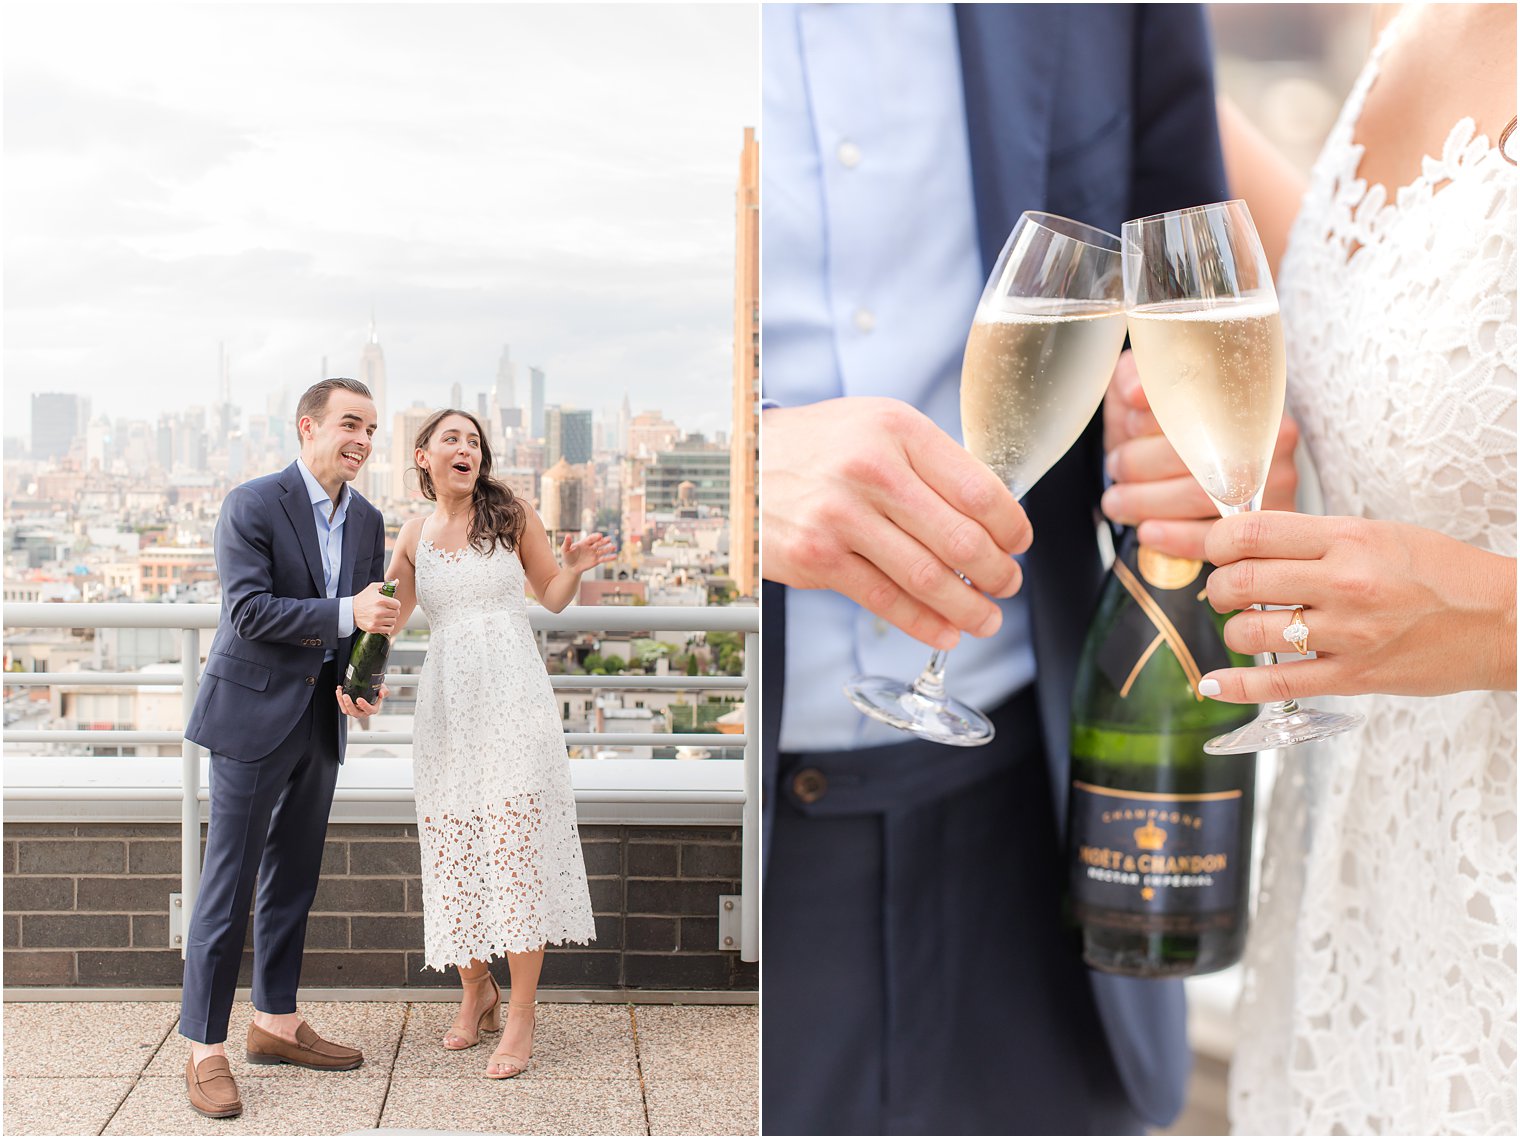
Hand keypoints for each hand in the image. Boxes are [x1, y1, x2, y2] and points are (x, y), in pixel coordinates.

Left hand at [336, 683, 388, 717]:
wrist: (372, 691)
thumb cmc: (378, 691)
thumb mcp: (383, 690)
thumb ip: (384, 691)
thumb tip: (381, 693)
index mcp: (373, 709)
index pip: (369, 710)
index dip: (364, 705)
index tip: (359, 699)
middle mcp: (363, 713)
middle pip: (355, 712)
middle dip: (349, 704)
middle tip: (346, 695)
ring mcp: (355, 711)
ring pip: (346, 711)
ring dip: (341, 701)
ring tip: (340, 691)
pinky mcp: (349, 709)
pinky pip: (342, 706)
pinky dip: (339, 699)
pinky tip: (339, 691)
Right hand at [353, 581, 400, 634]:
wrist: (350, 610)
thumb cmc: (363, 598)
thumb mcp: (373, 588)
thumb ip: (386, 584)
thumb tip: (397, 581)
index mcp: (381, 600)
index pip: (397, 604)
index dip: (395, 604)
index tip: (391, 604)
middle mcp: (379, 611)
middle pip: (396, 613)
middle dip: (393, 611)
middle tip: (388, 610)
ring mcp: (376, 620)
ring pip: (393, 621)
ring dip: (391, 619)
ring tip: (385, 616)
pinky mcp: (373, 628)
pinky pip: (389, 629)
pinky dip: (388, 627)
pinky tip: (384, 623)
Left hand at [561, 532, 616, 573]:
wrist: (571, 568)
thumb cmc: (567, 557)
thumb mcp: (565, 550)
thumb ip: (567, 543)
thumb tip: (568, 535)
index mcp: (584, 543)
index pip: (591, 539)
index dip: (595, 537)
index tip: (600, 535)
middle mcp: (591, 547)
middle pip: (598, 543)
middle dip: (604, 541)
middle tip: (609, 539)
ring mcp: (594, 554)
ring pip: (602, 550)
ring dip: (608, 549)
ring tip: (614, 547)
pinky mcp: (596, 561)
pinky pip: (603, 559)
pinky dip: (609, 558)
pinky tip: (615, 556)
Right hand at [762, 397, 1031, 649]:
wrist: (745, 461)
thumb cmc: (820, 447)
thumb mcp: (878, 427)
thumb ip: (930, 463)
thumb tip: (991, 516)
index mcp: (898, 430)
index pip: (979, 489)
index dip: (1011, 527)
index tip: (1018, 543)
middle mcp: (871, 470)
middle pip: (960, 539)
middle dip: (997, 574)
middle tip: (1007, 585)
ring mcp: (841, 516)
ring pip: (927, 577)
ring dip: (968, 608)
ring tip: (986, 618)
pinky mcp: (817, 556)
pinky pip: (885, 599)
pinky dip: (923, 623)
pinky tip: (945, 630)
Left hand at [1099, 350, 1299, 558]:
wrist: (1197, 474)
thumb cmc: (1165, 434)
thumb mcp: (1147, 399)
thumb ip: (1135, 379)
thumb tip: (1136, 393)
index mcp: (1246, 397)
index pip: (1201, 405)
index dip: (1156, 418)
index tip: (1127, 428)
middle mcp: (1269, 438)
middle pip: (1200, 454)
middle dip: (1143, 464)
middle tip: (1116, 468)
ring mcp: (1274, 484)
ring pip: (1202, 496)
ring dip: (1147, 502)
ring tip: (1117, 501)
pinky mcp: (1265, 523)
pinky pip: (1217, 535)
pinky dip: (1175, 537)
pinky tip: (1148, 532)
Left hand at [1198, 511, 1516, 700]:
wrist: (1502, 621)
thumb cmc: (1439, 573)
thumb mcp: (1376, 534)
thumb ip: (1314, 538)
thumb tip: (1249, 543)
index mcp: (1347, 538)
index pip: (1251, 532)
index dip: (1216, 542)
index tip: (1216, 550)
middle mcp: (1344, 582)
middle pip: (1241, 581)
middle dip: (1220, 587)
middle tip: (1229, 590)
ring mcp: (1349, 633)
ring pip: (1250, 631)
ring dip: (1234, 630)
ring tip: (1248, 626)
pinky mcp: (1355, 677)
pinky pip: (1278, 683)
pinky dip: (1236, 686)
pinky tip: (1213, 684)